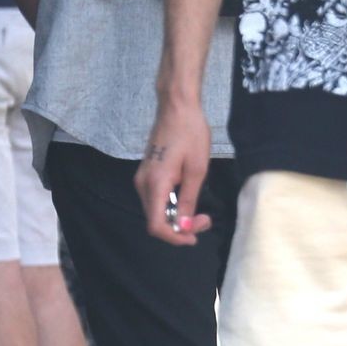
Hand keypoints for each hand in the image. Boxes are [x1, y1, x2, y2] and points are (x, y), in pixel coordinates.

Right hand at [135, 98, 213, 246]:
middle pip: (155, 221)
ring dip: (175, 218)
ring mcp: (142, 178)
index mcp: (155, 184)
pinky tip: (188, 200)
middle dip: (179, 228)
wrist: (177, 108)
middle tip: (204, 220)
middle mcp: (142, 184)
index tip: (194, 237)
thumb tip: (183, 226)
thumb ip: (188, 201)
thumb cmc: (191, 134)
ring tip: (199, 212)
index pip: (156, 225)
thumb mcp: (197, 170)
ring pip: (155, 211)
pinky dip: (171, 207)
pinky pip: (156, 200)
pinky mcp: (147, 174)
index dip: (174, 237)